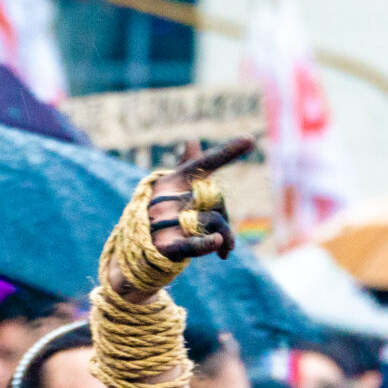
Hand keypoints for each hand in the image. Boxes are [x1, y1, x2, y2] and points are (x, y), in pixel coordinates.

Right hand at [149, 139, 249, 262]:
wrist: (138, 245)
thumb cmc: (162, 210)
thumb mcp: (173, 187)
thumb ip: (188, 166)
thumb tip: (192, 139)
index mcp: (175, 180)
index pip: (205, 163)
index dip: (228, 151)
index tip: (250, 139)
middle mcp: (171, 197)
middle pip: (217, 199)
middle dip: (225, 216)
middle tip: (226, 234)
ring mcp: (168, 221)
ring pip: (214, 221)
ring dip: (226, 236)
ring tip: (225, 249)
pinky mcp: (169, 245)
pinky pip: (194, 243)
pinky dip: (207, 243)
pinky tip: (218, 242)